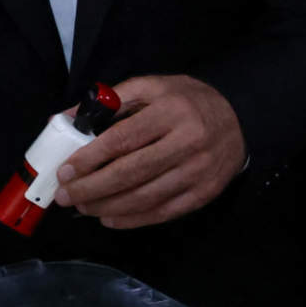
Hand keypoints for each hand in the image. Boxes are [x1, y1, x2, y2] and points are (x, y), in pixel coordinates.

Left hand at [55, 75, 247, 229]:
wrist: (240, 118)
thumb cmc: (187, 101)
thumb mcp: (153, 87)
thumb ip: (110, 101)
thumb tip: (65, 119)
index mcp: (170, 111)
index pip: (123, 139)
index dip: (90, 158)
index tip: (65, 171)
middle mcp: (187, 142)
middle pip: (131, 173)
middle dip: (92, 188)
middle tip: (65, 196)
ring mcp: (197, 171)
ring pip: (145, 197)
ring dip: (107, 207)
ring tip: (83, 207)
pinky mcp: (204, 193)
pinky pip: (163, 212)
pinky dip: (132, 219)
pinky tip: (109, 218)